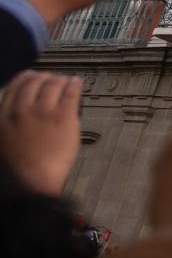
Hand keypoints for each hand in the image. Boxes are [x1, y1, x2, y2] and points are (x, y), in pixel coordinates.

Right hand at [0, 71, 81, 195]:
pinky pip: (71, 92)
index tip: (34, 76)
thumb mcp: (3, 139)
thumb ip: (8, 121)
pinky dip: (75, 84)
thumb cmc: (18, 167)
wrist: (32, 181)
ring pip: (53, 84)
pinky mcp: (64, 117)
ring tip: (67, 80)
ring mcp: (43, 112)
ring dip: (61, 80)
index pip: (15, 86)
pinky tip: (78, 83)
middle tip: (53, 78)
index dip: (27, 78)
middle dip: (45, 77)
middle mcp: (22, 109)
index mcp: (4, 115)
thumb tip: (15, 111)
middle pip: (35, 82)